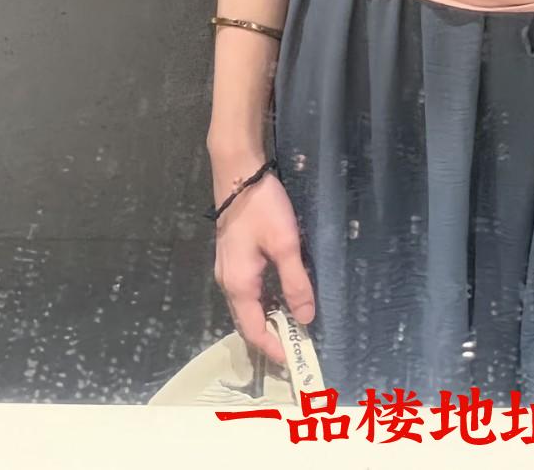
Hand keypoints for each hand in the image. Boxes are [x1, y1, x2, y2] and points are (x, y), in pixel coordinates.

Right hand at [212, 170, 315, 362]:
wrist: (238, 173)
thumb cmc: (262, 208)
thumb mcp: (285, 244)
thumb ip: (296, 282)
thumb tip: (306, 319)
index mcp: (239, 286)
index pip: (255, 332)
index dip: (275, 349)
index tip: (296, 359)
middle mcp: (228, 284)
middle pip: (248, 323)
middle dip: (271, 337)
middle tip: (298, 346)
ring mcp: (228, 270)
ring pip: (247, 307)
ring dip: (268, 319)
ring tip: (294, 324)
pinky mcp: (233, 258)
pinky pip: (248, 292)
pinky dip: (264, 302)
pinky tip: (281, 295)